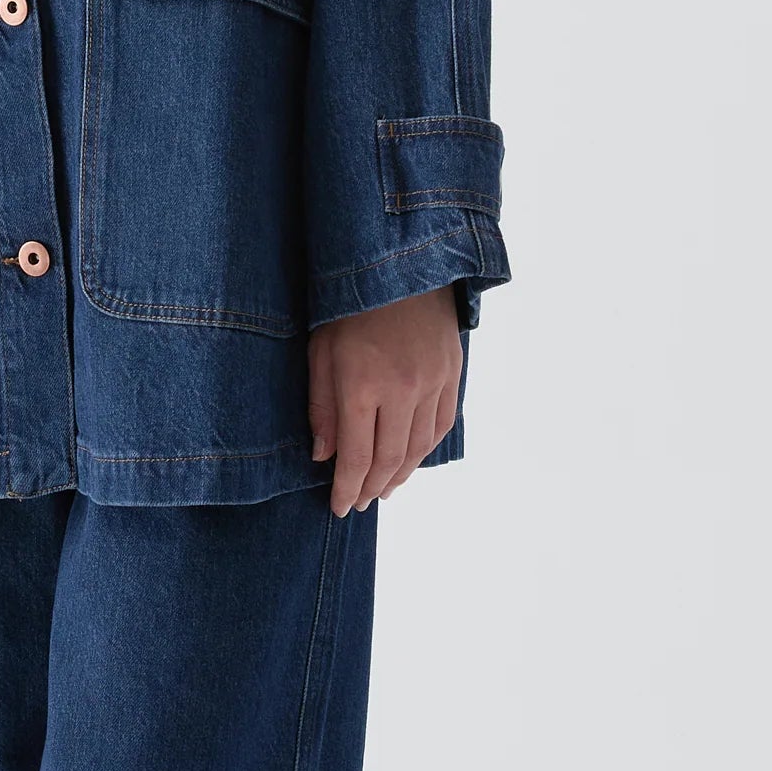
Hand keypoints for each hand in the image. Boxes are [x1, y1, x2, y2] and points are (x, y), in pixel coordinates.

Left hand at [307, 286, 462, 517]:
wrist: (402, 263)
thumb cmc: (349, 306)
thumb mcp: (320, 350)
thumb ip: (321, 406)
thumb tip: (324, 456)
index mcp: (362, 385)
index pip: (356, 457)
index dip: (347, 489)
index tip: (339, 507)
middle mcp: (401, 390)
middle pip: (389, 459)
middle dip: (371, 487)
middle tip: (360, 502)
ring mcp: (432, 383)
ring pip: (419, 448)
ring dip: (401, 475)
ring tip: (384, 489)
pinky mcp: (452, 373)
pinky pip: (442, 424)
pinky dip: (426, 450)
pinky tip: (412, 459)